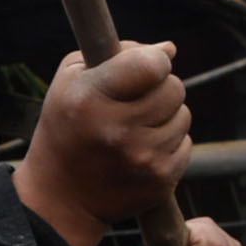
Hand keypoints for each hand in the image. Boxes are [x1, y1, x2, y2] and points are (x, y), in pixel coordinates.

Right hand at [11, 42, 192, 245]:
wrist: (61, 196)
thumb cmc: (67, 126)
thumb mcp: (71, 81)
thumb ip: (118, 54)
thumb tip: (169, 49)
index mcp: (90, 100)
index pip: (152, 64)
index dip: (154, 61)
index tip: (144, 68)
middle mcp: (117, 131)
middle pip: (174, 88)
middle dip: (159, 89)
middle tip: (133, 103)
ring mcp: (142, 159)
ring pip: (183, 116)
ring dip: (165, 117)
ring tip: (134, 129)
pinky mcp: (160, 180)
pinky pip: (184, 144)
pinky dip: (168, 144)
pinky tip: (141, 151)